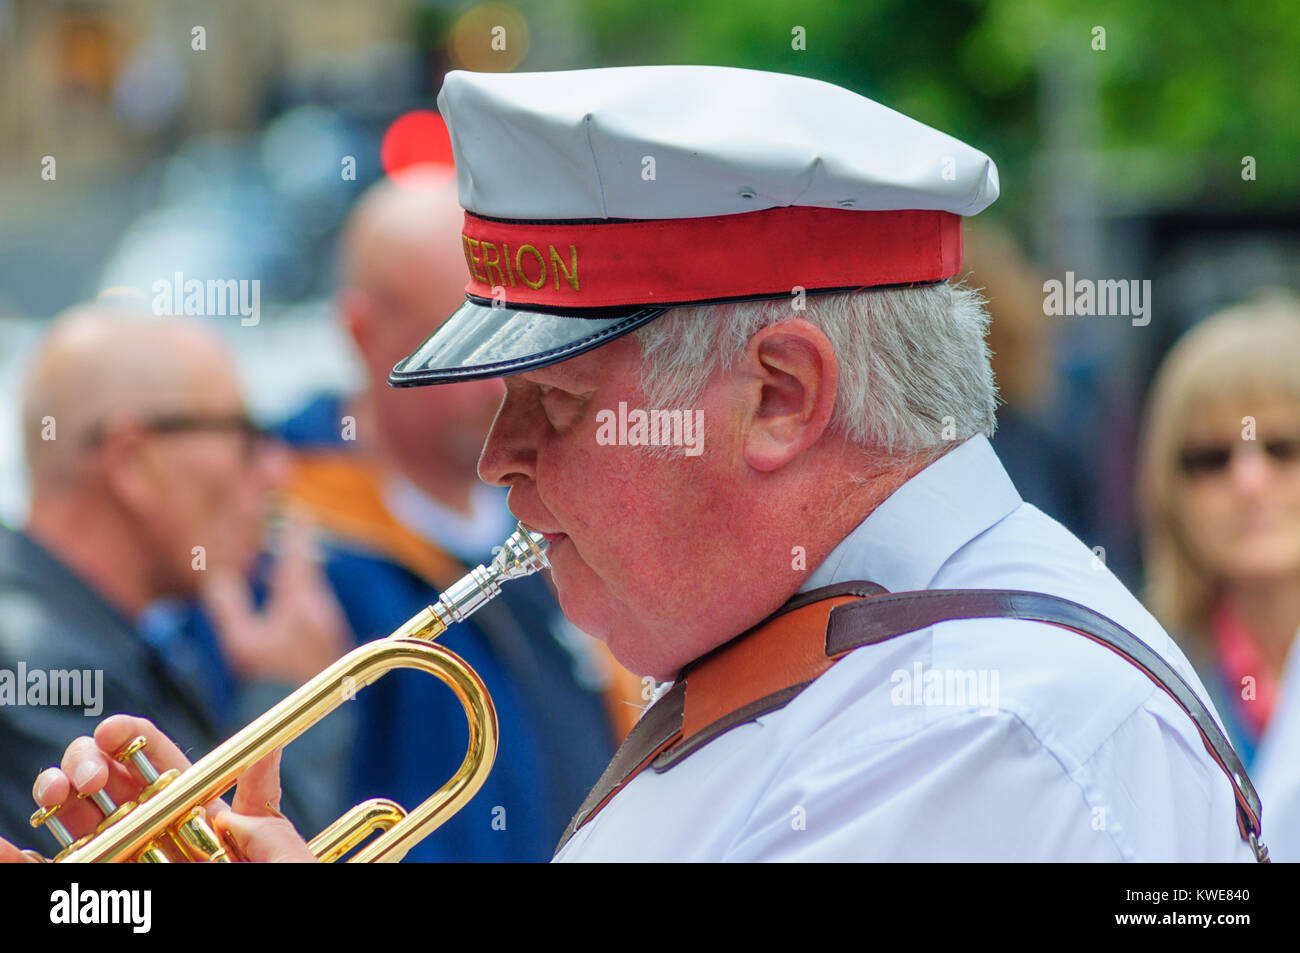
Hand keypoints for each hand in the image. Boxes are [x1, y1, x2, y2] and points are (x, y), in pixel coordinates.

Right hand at [3, 714, 315, 862]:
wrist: (266, 948)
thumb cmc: (264, 892)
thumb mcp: (271, 849)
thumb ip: (261, 803)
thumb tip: (268, 749)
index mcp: (195, 816)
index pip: (160, 767)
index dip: (134, 739)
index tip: (115, 729)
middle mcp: (151, 836)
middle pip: (107, 784)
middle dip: (89, 761)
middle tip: (90, 777)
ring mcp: (119, 863)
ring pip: (74, 820)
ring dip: (53, 792)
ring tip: (55, 792)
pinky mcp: (94, 893)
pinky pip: (50, 873)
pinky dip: (16, 859)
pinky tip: (2, 845)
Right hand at [204, 516, 350, 684]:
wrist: (310, 723)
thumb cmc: (270, 684)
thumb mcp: (241, 643)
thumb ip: (228, 605)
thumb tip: (219, 576)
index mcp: (300, 600)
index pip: (298, 551)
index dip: (295, 526)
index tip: (294, 505)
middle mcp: (320, 608)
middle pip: (307, 567)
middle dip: (292, 548)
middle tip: (282, 529)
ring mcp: (327, 626)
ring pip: (310, 589)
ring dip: (293, 575)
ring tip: (271, 569)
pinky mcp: (327, 643)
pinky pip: (312, 608)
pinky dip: (296, 597)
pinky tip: (280, 608)